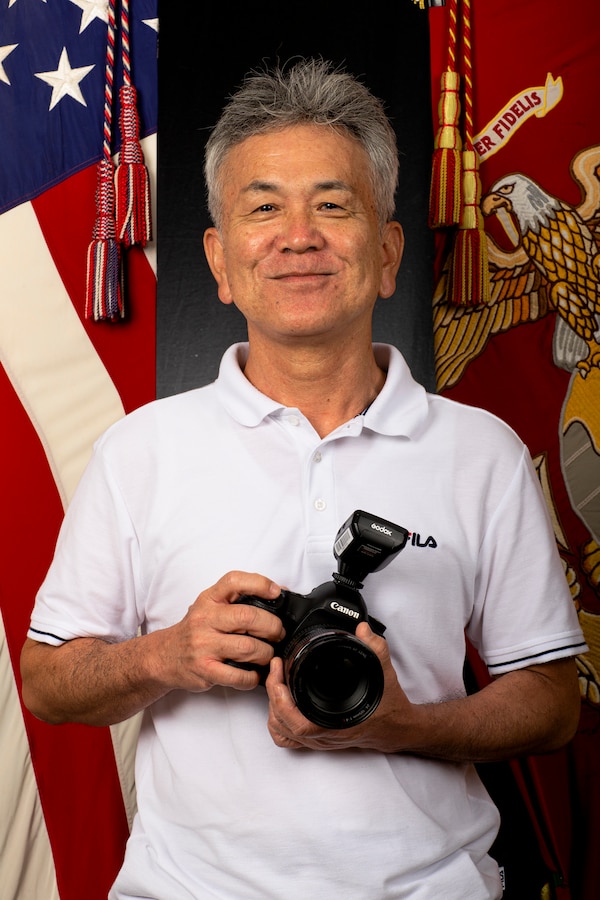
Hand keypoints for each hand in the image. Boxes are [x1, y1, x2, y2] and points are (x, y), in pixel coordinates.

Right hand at [159, 571, 285, 692]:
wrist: (164, 656)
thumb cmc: (195, 629)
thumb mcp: (212, 606)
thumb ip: (240, 598)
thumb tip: (279, 592)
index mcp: (209, 599)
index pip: (234, 582)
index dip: (259, 584)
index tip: (276, 593)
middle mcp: (204, 619)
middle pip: (247, 617)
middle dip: (272, 626)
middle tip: (278, 633)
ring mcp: (203, 645)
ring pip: (247, 647)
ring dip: (266, 653)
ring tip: (267, 654)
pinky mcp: (204, 669)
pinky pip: (237, 676)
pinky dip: (252, 677)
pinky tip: (253, 673)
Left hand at [265, 621, 411, 751]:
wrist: (396, 726)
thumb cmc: (388, 705)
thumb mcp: (384, 672)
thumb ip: (374, 647)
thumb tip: (361, 629)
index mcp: (335, 724)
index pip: (295, 721)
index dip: (279, 697)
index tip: (278, 670)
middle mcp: (324, 735)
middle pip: (281, 725)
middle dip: (272, 695)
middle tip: (276, 669)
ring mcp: (319, 739)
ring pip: (281, 733)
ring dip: (273, 710)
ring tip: (277, 684)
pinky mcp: (317, 738)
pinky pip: (288, 738)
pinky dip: (279, 722)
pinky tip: (282, 703)